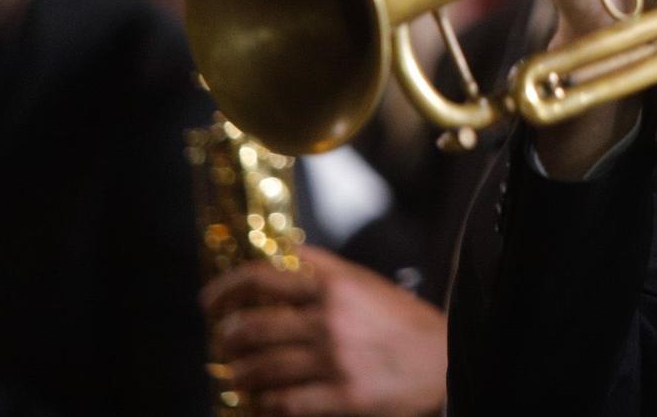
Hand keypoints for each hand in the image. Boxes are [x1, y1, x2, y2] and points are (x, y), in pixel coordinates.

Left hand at [202, 246, 444, 416]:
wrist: (446, 361)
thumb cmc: (403, 322)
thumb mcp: (366, 283)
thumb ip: (323, 269)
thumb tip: (280, 255)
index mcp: (336, 285)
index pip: (262, 277)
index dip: (225, 288)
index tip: (210, 301)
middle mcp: (331, 319)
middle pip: (251, 326)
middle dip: (226, 338)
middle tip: (223, 343)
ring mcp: (336, 360)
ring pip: (260, 368)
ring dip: (239, 374)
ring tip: (237, 375)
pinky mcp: (343, 397)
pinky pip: (282, 403)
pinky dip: (264, 403)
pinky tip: (264, 400)